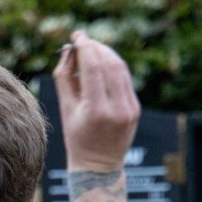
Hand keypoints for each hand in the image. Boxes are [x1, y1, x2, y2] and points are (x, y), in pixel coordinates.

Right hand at [52, 30, 140, 171]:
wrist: (99, 165)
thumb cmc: (77, 137)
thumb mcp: (65, 109)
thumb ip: (65, 78)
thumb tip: (69, 50)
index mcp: (97, 111)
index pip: (93, 68)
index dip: (85, 47)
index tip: (77, 36)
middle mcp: (117, 108)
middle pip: (109, 64)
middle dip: (95, 47)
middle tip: (83, 40)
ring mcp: (130, 108)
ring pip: (120, 68)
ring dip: (105, 53)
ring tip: (91, 48)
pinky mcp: (136, 108)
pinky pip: (125, 79)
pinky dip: (114, 66)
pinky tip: (102, 63)